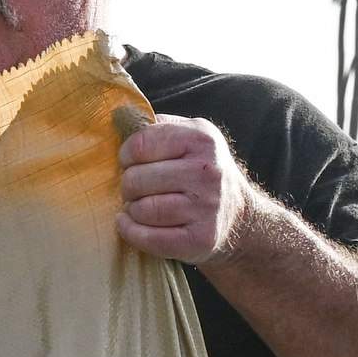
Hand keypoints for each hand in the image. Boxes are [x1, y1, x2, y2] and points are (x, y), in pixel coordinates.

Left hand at [116, 115, 250, 263]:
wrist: (238, 214)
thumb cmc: (201, 171)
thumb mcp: (191, 136)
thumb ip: (159, 126)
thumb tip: (120, 117)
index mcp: (201, 139)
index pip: (140, 144)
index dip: (125, 155)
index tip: (129, 162)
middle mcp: (207, 172)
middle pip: (135, 179)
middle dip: (128, 185)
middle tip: (138, 188)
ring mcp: (206, 207)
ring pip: (141, 209)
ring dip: (132, 209)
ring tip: (140, 205)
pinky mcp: (200, 239)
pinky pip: (148, 238)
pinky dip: (130, 231)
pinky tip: (130, 223)